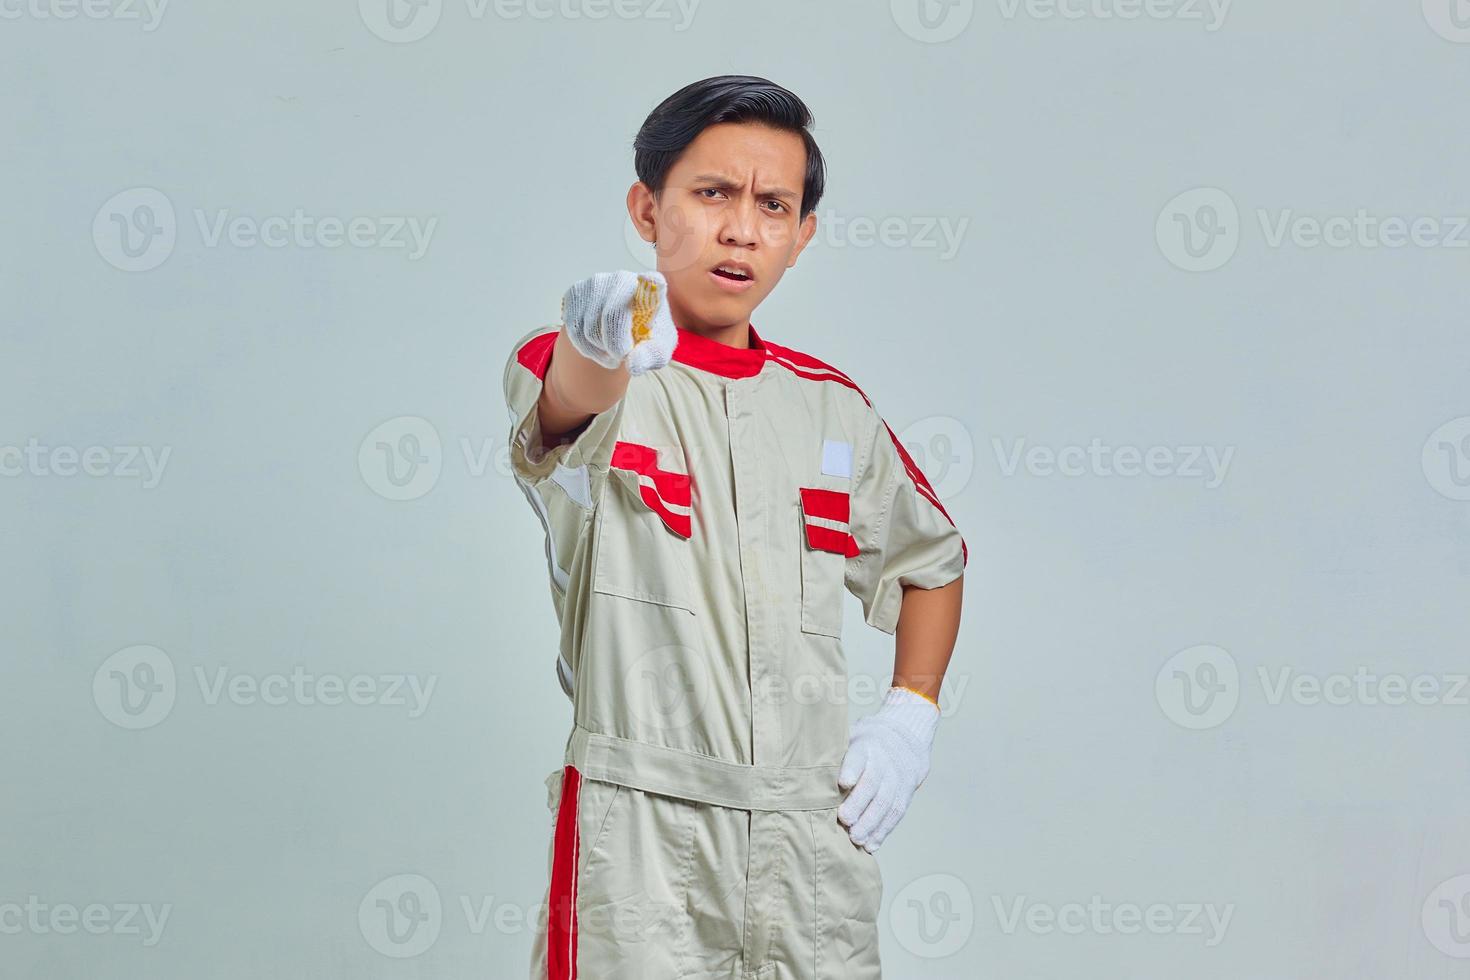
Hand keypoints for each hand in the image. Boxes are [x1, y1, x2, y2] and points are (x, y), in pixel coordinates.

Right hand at [560, 270, 676, 374]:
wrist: (621, 331)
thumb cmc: (645, 337)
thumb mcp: (657, 351)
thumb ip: (652, 357)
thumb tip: (634, 365)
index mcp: (651, 285)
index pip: (652, 282)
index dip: (647, 293)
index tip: (641, 316)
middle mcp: (623, 278)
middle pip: (611, 315)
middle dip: (614, 345)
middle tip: (620, 358)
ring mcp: (597, 282)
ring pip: (589, 325)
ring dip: (599, 350)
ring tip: (610, 355)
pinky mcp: (576, 292)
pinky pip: (574, 326)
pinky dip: (584, 346)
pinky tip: (597, 348)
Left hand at [837, 686, 939, 852]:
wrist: (903, 740)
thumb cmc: (864, 744)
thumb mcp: (849, 737)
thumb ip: (831, 751)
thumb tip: (796, 764)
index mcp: (865, 746)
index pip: (859, 757)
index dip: (852, 769)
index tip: (843, 782)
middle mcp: (883, 762)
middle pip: (873, 784)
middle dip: (859, 803)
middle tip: (844, 820)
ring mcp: (896, 779)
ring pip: (886, 802)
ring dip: (871, 823)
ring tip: (856, 838)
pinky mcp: (905, 794)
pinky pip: (896, 814)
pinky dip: (883, 831)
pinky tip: (871, 844)